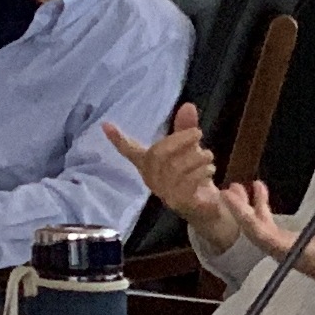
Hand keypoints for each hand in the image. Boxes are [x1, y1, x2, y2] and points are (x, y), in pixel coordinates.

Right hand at [103, 105, 235, 243]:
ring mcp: (164, 193)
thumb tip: (189, 105)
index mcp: (149, 165)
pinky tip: (209, 169)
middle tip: (199, 133)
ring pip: (175, 168)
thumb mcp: (190, 150)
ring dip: (196, 157)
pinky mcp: (179, 203)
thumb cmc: (194, 176)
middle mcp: (152, 179)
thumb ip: (186, 130)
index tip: (105, 124)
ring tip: (208, 156)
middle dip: (179, 139)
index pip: (130, 151)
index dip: (118, 139)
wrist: (207, 209)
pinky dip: (201, 172)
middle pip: (157, 154)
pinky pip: (188, 183)